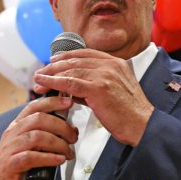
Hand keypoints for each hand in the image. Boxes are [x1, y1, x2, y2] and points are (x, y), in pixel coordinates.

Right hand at [0, 96, 77, 179]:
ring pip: (37, 136)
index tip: (68, 102)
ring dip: (59, 144)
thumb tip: (71, 130)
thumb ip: (49, 138)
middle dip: (61, 126)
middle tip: (73, 137)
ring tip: (68, 153)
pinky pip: (32, 156)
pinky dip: (49, 158)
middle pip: (39, 119)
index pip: (34, 106)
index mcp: (17, 126)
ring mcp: (10, 148)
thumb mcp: (33, 148)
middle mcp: (12, 133)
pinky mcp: (11, 164)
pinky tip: (59, 160)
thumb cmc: (17, 169)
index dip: (52, 102)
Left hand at [33, 48, 153, 146]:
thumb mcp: (114, 92)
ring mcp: (105, 75)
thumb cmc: (129, 114)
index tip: (53, 61)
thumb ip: (93, 86)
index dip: (66, 56)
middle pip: (75, 60)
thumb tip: (71, 88)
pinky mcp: (98, 88)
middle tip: (41, 72)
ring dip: (51, 74)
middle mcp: (111, 65)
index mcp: (117, 63)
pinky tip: (44, 84)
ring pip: (71, 70)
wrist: (143, 125)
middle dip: (55, 66)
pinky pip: (70, 82)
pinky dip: (54, 82)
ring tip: (38, 80)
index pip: (86, 54)